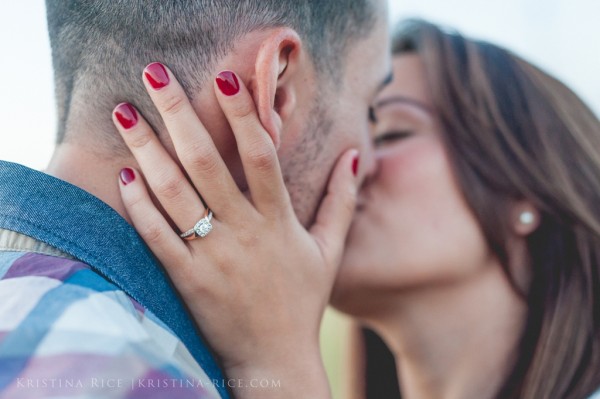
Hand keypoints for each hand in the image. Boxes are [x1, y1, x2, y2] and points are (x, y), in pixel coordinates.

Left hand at [111, 65, 358, 397]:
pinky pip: (158, 236)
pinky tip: (126, 174)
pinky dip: (139, 204)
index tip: (224, 80)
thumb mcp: (329, 251)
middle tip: (155, 75)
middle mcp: (245, 232)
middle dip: (179, 115)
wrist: (275, 361)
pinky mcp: (187, 280)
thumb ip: (341, 201)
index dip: (244, 115)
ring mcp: (214, 256)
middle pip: (207, 163)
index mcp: (279, 221)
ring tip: (125, 115)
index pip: (262, 156)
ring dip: (149, 150)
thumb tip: (357, 157)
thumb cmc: (301, 302)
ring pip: (175, 194)